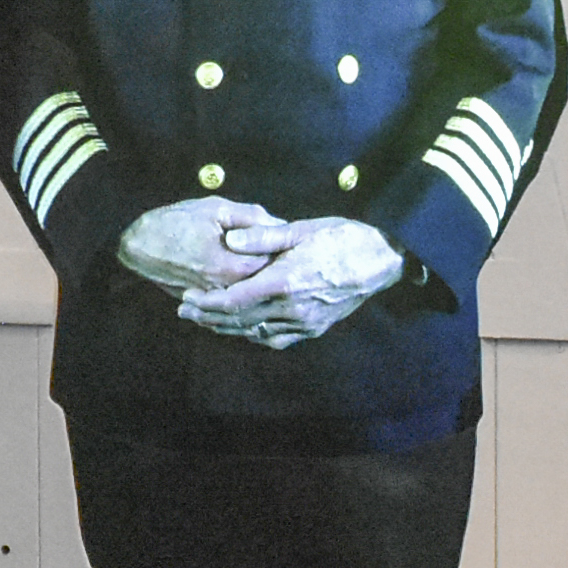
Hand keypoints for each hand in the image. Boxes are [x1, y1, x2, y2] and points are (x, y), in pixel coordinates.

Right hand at [118, 196, 284, 296]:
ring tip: (276, 271)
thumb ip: (252, 217)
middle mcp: (230, 288)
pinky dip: (246, 294)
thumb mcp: (216, 209)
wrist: (138, 247)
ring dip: (265, 285)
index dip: (291, 253)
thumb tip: (281, 224)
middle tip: (291, 257)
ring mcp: (218, 299)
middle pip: (269, 284)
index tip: (299, 245)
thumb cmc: (175, 222)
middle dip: (281, 270)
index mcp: (237, 265)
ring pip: (253, 296)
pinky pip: (235, 303)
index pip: (279, 264)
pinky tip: (253, 283)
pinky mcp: (208, 303)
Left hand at [178, 217, 402, 346]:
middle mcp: (292, 309)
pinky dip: (254, 335)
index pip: (234, 301)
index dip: (207, 303)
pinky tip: (243, 329)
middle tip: (185, 311)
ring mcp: (304, 322)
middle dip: (208, 317)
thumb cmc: (343, 237)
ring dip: (228, 328)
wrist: (383, 259)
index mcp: (285, 282)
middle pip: (240, 320)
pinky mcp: (315, 327)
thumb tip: (230, 240)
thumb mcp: (301, 229)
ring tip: (205, 320)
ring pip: (255, 332)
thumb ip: (263, 237)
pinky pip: (277, 338)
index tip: (186, 298)